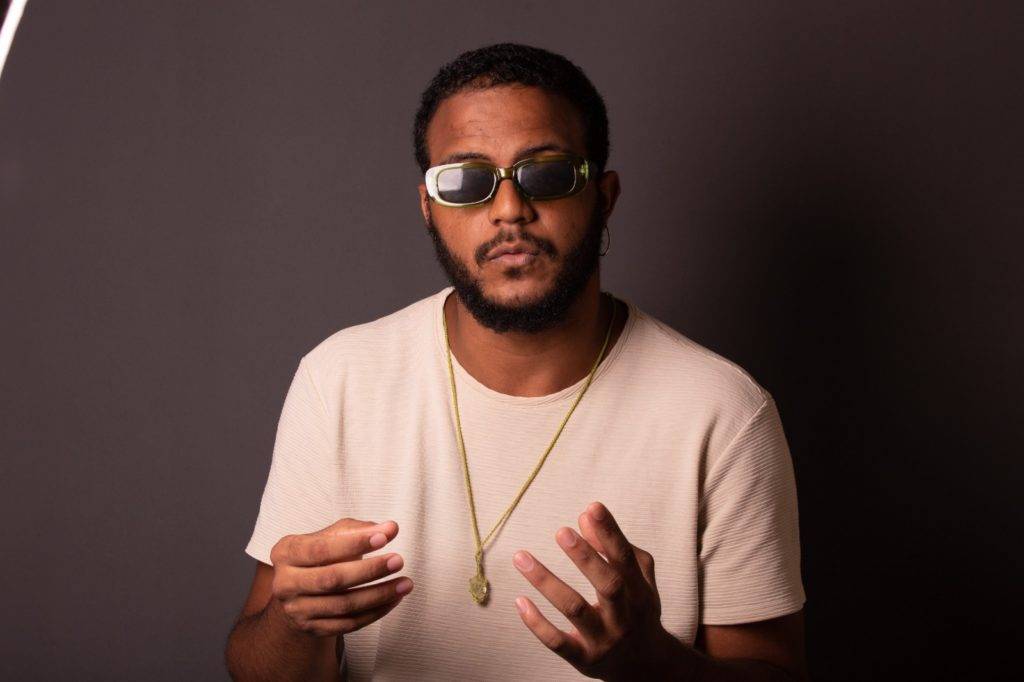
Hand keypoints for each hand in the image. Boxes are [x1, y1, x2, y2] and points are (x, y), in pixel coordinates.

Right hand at [267, 517, 412, 636]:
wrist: (298, 592)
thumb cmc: (319, 557)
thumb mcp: (330, 536)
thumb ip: (357, 529)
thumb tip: (390, 528)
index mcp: (286, 552)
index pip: (321, 548)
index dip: (354, 543)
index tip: (385, 536)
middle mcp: (285, 583)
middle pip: (332, 579)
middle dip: (369, 570)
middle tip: (398, 560)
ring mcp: (297, 610)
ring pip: (343, 605)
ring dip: (379, 595)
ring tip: (405, 583)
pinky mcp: (312, 629)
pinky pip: (348, 624)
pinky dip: (375, 612)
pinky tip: (393, 599)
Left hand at [512, 502, 695, 680]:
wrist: (646, 666)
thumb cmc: (637, 610)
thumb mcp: (637, 579)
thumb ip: (614, 548)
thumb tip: (584, 517)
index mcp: (639, 592)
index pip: (625, 559)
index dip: (610, 533)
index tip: (592, 508)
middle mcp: (624, 616)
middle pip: (608, 585)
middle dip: (586, 558)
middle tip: (562, 531)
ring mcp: (603, 640)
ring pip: (575, 610)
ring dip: (547, 582)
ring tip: (521, 557)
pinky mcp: (583, 659)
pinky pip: (557, 642)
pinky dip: (537, 622)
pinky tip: (519, 600)